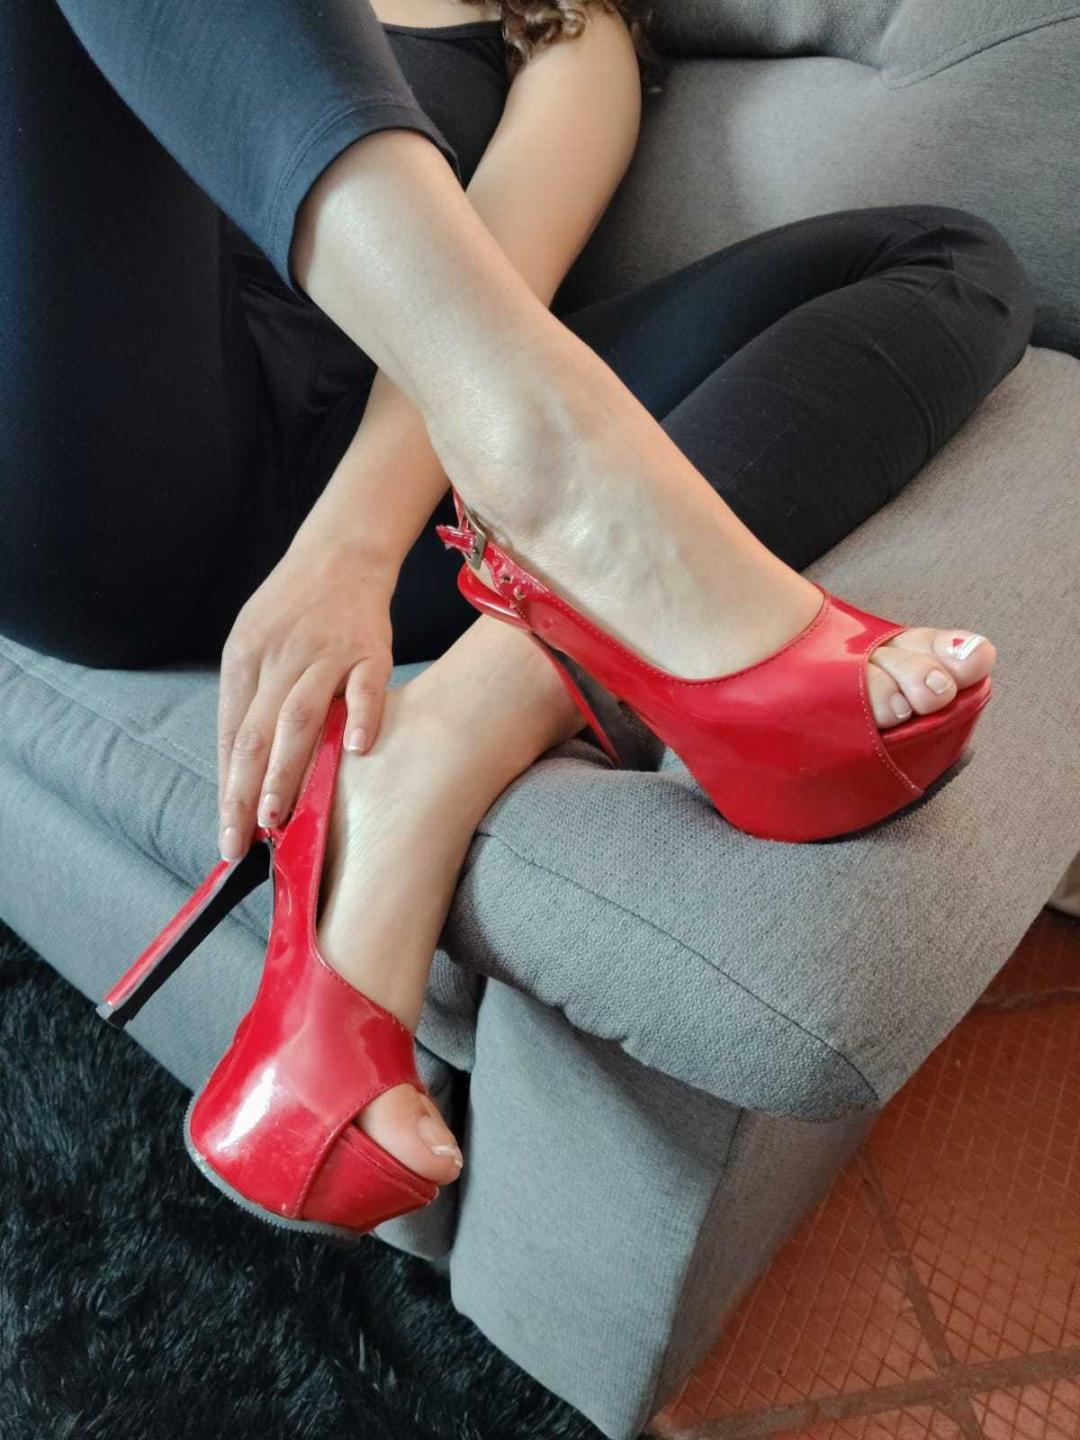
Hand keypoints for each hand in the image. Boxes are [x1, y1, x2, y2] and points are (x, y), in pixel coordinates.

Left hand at [216, 536, 395, 859]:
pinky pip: (365, 687)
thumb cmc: (292, 608)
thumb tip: (244, 771)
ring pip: (299, 717)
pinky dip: (361, 717)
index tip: (228, 832)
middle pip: (257, 733)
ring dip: (288, 770)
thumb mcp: (254, 643)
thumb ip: (251, 702)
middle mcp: (279, 658)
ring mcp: (325, 654)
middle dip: (247, 793)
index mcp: (244, 659)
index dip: (229, 787)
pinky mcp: (369, 650)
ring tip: (280, 816)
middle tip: (244, 840)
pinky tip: (357, 751)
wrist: (339, 554)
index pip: (232, 734)